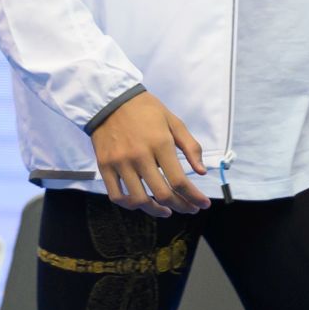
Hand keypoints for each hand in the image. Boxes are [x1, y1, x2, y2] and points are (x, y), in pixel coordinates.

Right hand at [91, 92, 210, 217]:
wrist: (110, 99)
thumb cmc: (145, 109)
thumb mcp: (172, 120)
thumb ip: (189, 146)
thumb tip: (201, 171)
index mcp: (159, 143)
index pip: (179, 180)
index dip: (194, 197)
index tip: (203, 204)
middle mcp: (139, 155)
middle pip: (162, 194)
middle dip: (180, 206)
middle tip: (188, 207)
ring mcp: (120, 163)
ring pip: (139, 200)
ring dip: (156, 210)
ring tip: (166, 209)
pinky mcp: (105, 166)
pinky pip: (117, 196)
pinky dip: (130, 205)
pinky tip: (140, 202)